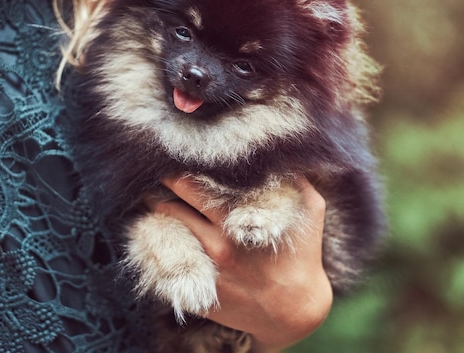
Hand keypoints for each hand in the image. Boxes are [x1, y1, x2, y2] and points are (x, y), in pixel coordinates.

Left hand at [150, 176, 332, 352]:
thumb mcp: (310, 210)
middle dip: (159, 189)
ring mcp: (203, 272)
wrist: (295, 312)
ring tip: (152, 200)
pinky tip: (160, 235)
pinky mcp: (196, 293)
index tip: (172, 158)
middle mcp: (213, 246)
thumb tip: (279, 152)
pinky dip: (161, 246)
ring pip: (164, 234)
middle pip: (169, 207)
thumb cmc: (303, 255)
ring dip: (157, 215)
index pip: (189, 187)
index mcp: (233, 223)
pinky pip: (167, 264)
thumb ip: (294, 177)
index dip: (177, 170)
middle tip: (154, 176)